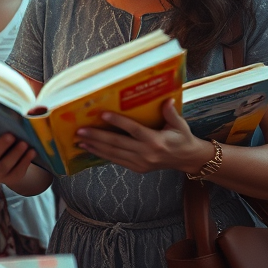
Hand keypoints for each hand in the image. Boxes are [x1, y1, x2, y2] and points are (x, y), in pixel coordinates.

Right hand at [0, 123, 36, 187]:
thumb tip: (8, 112)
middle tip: (11, 135)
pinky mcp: (9, 179)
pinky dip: (25, 162)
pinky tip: (32, 152)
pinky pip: (17, 172)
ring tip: (24, 143)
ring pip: (5, 165)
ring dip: (16, 154)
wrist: (4, 169)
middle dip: (1, 145)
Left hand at [75, 99, 211, 174]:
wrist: (188, 160)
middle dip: (97, 136)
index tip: (102, 114)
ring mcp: (141, 163)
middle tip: (80, 130)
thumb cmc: (182, 138)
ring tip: (79, 140)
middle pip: (118, 143)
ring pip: (114, 154)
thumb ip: (171, 113)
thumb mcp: (180, 125)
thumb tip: (167, 99)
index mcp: (156, 141)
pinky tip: (90, 148)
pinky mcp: (137, 168)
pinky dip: (102, 155)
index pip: (134, 130)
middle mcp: (146, 153)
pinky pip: (117, 161)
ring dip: (95, 146)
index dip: (118, 122)